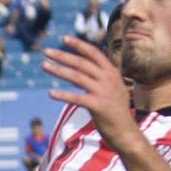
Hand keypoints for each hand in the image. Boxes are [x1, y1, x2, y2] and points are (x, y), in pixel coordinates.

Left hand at [40, 36, 139, 150]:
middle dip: (63, 55)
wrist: (126, 132)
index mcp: (112, 72)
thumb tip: (80, 66)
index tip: (65, 38)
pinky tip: (50, 93)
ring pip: (76, 77)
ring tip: (44, 65)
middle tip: (46, 51)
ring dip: (58, 70)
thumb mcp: (112, 88)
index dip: (79, 45)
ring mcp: (103, 92)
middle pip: (82, 63)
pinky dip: (62, 95)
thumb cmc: (115, 110)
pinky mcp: (97, 106)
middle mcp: (108, 79)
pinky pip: (76, 98)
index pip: (93, 53)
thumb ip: (98, 76)